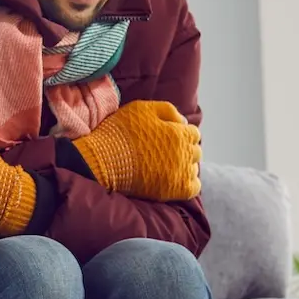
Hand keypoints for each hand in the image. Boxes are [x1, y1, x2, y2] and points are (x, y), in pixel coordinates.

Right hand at [71, 100, 200, 200]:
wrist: (104, 160)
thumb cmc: (121, 131)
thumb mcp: (142, 108)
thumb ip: (168, 110)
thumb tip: (185, 121)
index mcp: (179, 133)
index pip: (193, 133)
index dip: (181, 133)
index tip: (168, 138)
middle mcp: (184, 153)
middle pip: (195, 151)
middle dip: (184, 149)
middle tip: (165, 152)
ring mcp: (180, 173)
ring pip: (194, 169)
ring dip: (185, 166)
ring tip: (167, 167)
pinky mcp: (174, 190)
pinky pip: (194, 188)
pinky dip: (188, 184)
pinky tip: (175, 180)